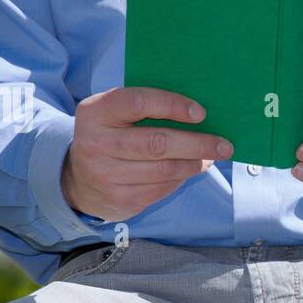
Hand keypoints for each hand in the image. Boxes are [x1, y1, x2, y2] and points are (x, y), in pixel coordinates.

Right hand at [61, 87, 232, 220]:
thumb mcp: (114, 115)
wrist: (78, 180)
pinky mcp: (119, 199)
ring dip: (194, 163)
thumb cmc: (110, 136)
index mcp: (95, 113)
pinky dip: (181, 178)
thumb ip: (145, 108)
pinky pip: (161, 188)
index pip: (137, 102)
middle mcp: (97, 144)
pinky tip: (191, 169)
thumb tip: (199, 112)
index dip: (172, 106)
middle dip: (197, 143)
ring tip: (211, 157)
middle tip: (224, 145)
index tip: (201, 113)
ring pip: (164, 170)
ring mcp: (106, 175)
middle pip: (157, 143)